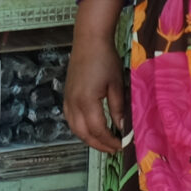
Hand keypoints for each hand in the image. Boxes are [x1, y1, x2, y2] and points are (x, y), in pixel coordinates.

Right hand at [65, 14, 127, 154]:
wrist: (89, 40)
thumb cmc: (106, 59)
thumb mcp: (116, 85)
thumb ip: (118, 109)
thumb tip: (123, 128)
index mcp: (87, 101)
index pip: (98, 130)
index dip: (110, 141)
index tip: (122, 146)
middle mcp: (73, 103)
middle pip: (83, 133)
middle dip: (98, 145)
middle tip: (113, 149)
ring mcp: (68, 99)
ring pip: (74, 128)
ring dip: (88, 138)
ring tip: (103, 142)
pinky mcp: (67, 95)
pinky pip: (70, 119)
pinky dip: (80, 129)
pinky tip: (90, 129)